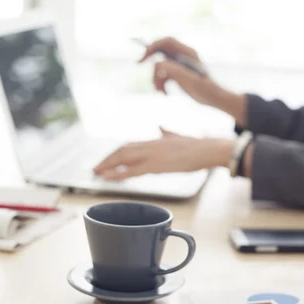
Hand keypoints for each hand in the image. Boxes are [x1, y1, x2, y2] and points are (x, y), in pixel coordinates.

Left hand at [93, 128, 233, 179]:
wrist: (208, 149)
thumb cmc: (197, 146)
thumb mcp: (178, 136)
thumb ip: (167, 132)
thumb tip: (160, 127)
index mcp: (155, 140)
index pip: (129, 145)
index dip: (116, 153)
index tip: (106, 160)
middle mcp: (150, 145)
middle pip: (121, 150)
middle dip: (106, 159)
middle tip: (95, 168)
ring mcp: (152, 155)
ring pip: (123, 158)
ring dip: (107, 165)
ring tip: (96, 173)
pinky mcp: (156, 166)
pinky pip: (131, 171)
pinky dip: (117, 174)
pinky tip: (107, 177)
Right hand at [139, 37, 246, 122]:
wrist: (214, 99)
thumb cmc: (206, 90)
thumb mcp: (190, 81)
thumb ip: (175, 71)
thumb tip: (158, 64)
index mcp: (188, 53)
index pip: (167, 42)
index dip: (154, 45)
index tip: (144, 55)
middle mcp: (183, 56)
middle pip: (161, 51)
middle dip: (151, 59)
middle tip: (139, 63)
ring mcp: (180, 64)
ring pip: (160, 66)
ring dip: (156, 78)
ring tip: (160, 91)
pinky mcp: (178, 73)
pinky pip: (163, 75)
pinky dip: (161, 83)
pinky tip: (164, 93)